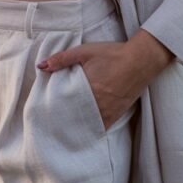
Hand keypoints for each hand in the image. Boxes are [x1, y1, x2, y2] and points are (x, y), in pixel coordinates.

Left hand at [37, 30, 171, 130]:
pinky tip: (85, 131)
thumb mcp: (85, 52)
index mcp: (86, 89)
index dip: (54, 111)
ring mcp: (108, 110)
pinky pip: (102, 126)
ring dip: (77, 126)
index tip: (45, 115)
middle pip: (75, 117)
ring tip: (65, 130)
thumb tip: (40, 66)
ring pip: (88, 124)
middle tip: (52, 124)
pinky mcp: (118, 113)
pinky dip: (92, 128)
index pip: (65, 105)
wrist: (141, 60)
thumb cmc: (112, 54)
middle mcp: (97, 103)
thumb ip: (62, 59)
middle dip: (64, 120)